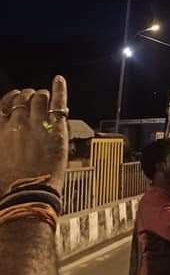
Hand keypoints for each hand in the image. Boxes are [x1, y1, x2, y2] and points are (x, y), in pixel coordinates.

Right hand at [0, 76, 68, 195]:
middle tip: (33, 100)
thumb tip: (4, 129)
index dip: (11, 99)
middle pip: (23, 99)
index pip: (4, 104)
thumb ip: (2, 137)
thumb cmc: (8, 184)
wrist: (27, 195)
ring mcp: (37, 124)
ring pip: (39, 97)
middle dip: (28, 97)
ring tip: (45, 99)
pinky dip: (59, 89)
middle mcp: (17, 123)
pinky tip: (59, 80)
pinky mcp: (56, 128)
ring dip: (41, 96)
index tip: (15, 100)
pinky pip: (58, 102)